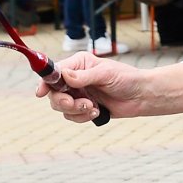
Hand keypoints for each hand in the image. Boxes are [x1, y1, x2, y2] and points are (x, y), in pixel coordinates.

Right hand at [35, 54, 182, 122]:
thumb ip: (84, 77)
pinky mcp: (84, 108)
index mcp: (78, 65)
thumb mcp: (105, 74)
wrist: (142, 96)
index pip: (54, 73)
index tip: (41, 93)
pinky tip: (96, 112)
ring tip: (92, 107)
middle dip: (63, 101)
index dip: (45, 82)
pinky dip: (82, 117)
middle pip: (53, 92)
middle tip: (77, 104)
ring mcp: (79, 94)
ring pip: (61, 107)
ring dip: (75, 110)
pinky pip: (72, 117)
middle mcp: (75, 79)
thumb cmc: (127, 79)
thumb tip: (64, 76)